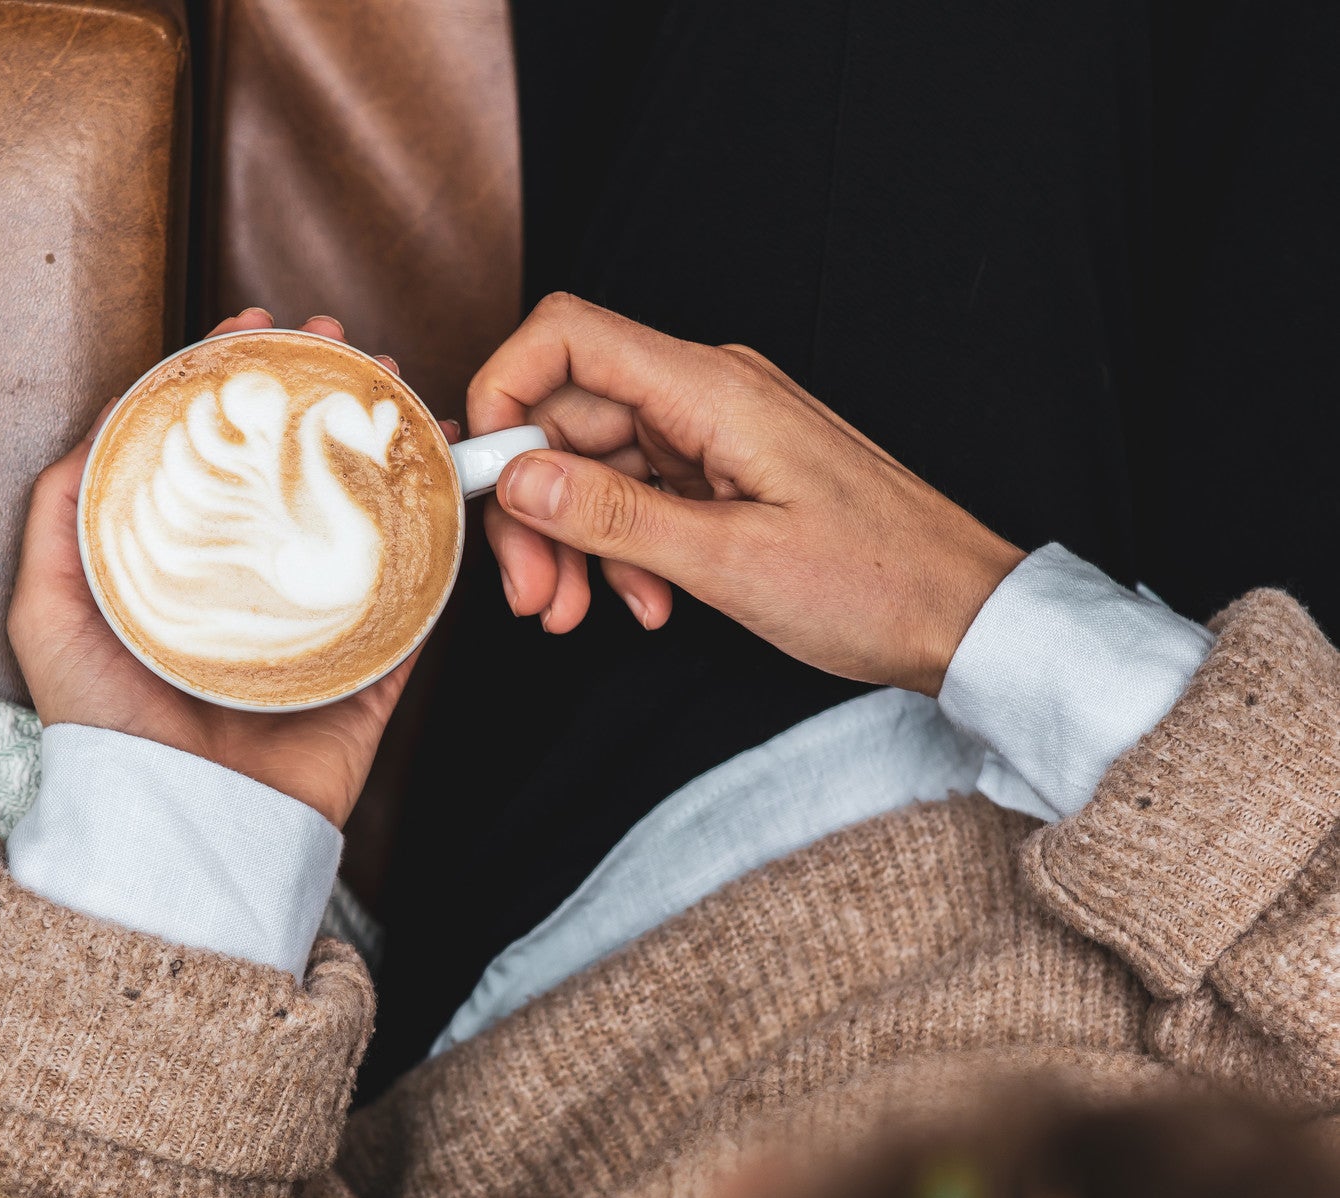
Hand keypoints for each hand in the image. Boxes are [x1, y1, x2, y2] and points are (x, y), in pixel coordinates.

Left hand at [8, 310, 457, 828]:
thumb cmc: (109, 732)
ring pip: (363, 518)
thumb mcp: (49, 615)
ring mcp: (319, 624)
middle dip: (323, 395)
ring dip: (386, 446)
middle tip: (345, 344)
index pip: (215, 452)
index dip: (235, 383)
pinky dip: (440, 542)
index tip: (256, 329)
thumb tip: (93, 433)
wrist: (185, 831)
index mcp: (186, 565)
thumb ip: (59, 524)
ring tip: (404, 391)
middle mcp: (256, 584)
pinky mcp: (371, 669)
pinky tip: (449, 483)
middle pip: (296, 470)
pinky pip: (415, 600)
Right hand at [469, 294, 1022, 694]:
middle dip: (534, 505)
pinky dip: (624, 549)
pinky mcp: (727, 474)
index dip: (505, 394)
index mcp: (712, 391)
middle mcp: (708, 395)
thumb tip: (518, 477)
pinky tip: (644, 604)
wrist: (960, 614)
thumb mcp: (730, 562)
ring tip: (579, 614)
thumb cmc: (874, 584)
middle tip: (532, 595)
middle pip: (571, 416)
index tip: (482, 481)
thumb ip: (615, 515)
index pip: (568, 336)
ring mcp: (718, 434)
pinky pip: (642, 495)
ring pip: (599, 465)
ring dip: (575, 540)